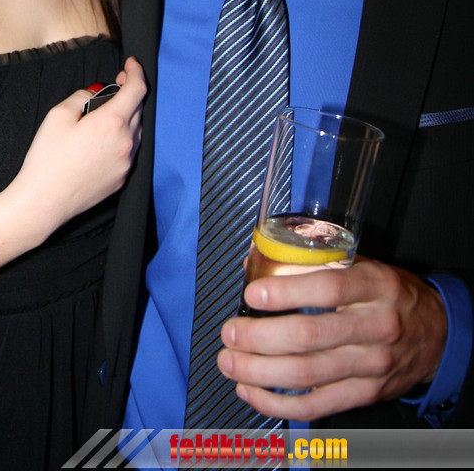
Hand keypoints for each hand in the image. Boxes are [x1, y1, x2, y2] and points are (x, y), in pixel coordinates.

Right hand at [11, 56, 145, 229]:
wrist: (43, 202)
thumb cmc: (47, 159)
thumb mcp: (58, 115)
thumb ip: (81, 96)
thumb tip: (93, 93)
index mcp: (112, 122)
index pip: (137, 88)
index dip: (136, 71)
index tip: (130, 64)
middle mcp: (126, 142)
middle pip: (138, 109)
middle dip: (129, 93)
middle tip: (114, 86)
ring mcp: (126, 163)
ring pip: (136, 130)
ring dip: (126, 117)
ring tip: (104, 115)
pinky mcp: (121, 178)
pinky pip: (129, 150)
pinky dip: (122, 138)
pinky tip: (101, 140)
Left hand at [217, 256, 447, 420]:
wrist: (435, 333)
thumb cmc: (387, 293)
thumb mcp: (361, 265)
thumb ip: (312, 262)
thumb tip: (255, 261)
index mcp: (373, 286)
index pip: (327, 289)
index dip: (285, 292)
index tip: (252, 295)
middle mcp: (373, 327)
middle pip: (308, 337)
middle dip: (258, 337)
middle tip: (230, 332)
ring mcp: (370, 366)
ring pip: (306, 375)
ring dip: (258, 371)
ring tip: (230, 362)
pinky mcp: (364, 394)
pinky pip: (316, 405)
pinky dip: (277, 403)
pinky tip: (251, 391)